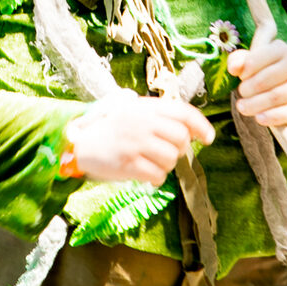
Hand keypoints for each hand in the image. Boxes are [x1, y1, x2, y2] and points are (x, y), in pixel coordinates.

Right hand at [68, 93, 214, 186]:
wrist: (78, 142)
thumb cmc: (109, 127)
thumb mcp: (132, 110)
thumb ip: (157, 114)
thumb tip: (189, 128)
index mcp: (146, 107)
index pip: (183, 112)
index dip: (201, 125)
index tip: (208, 138)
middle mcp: (143, 122)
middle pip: (181, 138)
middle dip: (180, 149)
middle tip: (169, 152)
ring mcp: (136, 143)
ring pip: (171, 158)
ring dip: (167, 165)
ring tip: (151, 162)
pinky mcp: (129, 163)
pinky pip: (158, 175)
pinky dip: (156, 178)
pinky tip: (145, 174)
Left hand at [228, 40, 286, 126]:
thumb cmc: (272, 70)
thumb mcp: (258, 59)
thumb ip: (241, 60)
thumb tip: (233, 68)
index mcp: (280, 49)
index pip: (254, 60)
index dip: (243, 72)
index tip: (241, 77)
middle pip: (264, 80)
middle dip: (247, 90)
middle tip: (242, 93)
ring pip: (275, 97)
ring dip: (255, 105)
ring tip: (243, 107)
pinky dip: (272, 117)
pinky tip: (259, 118)